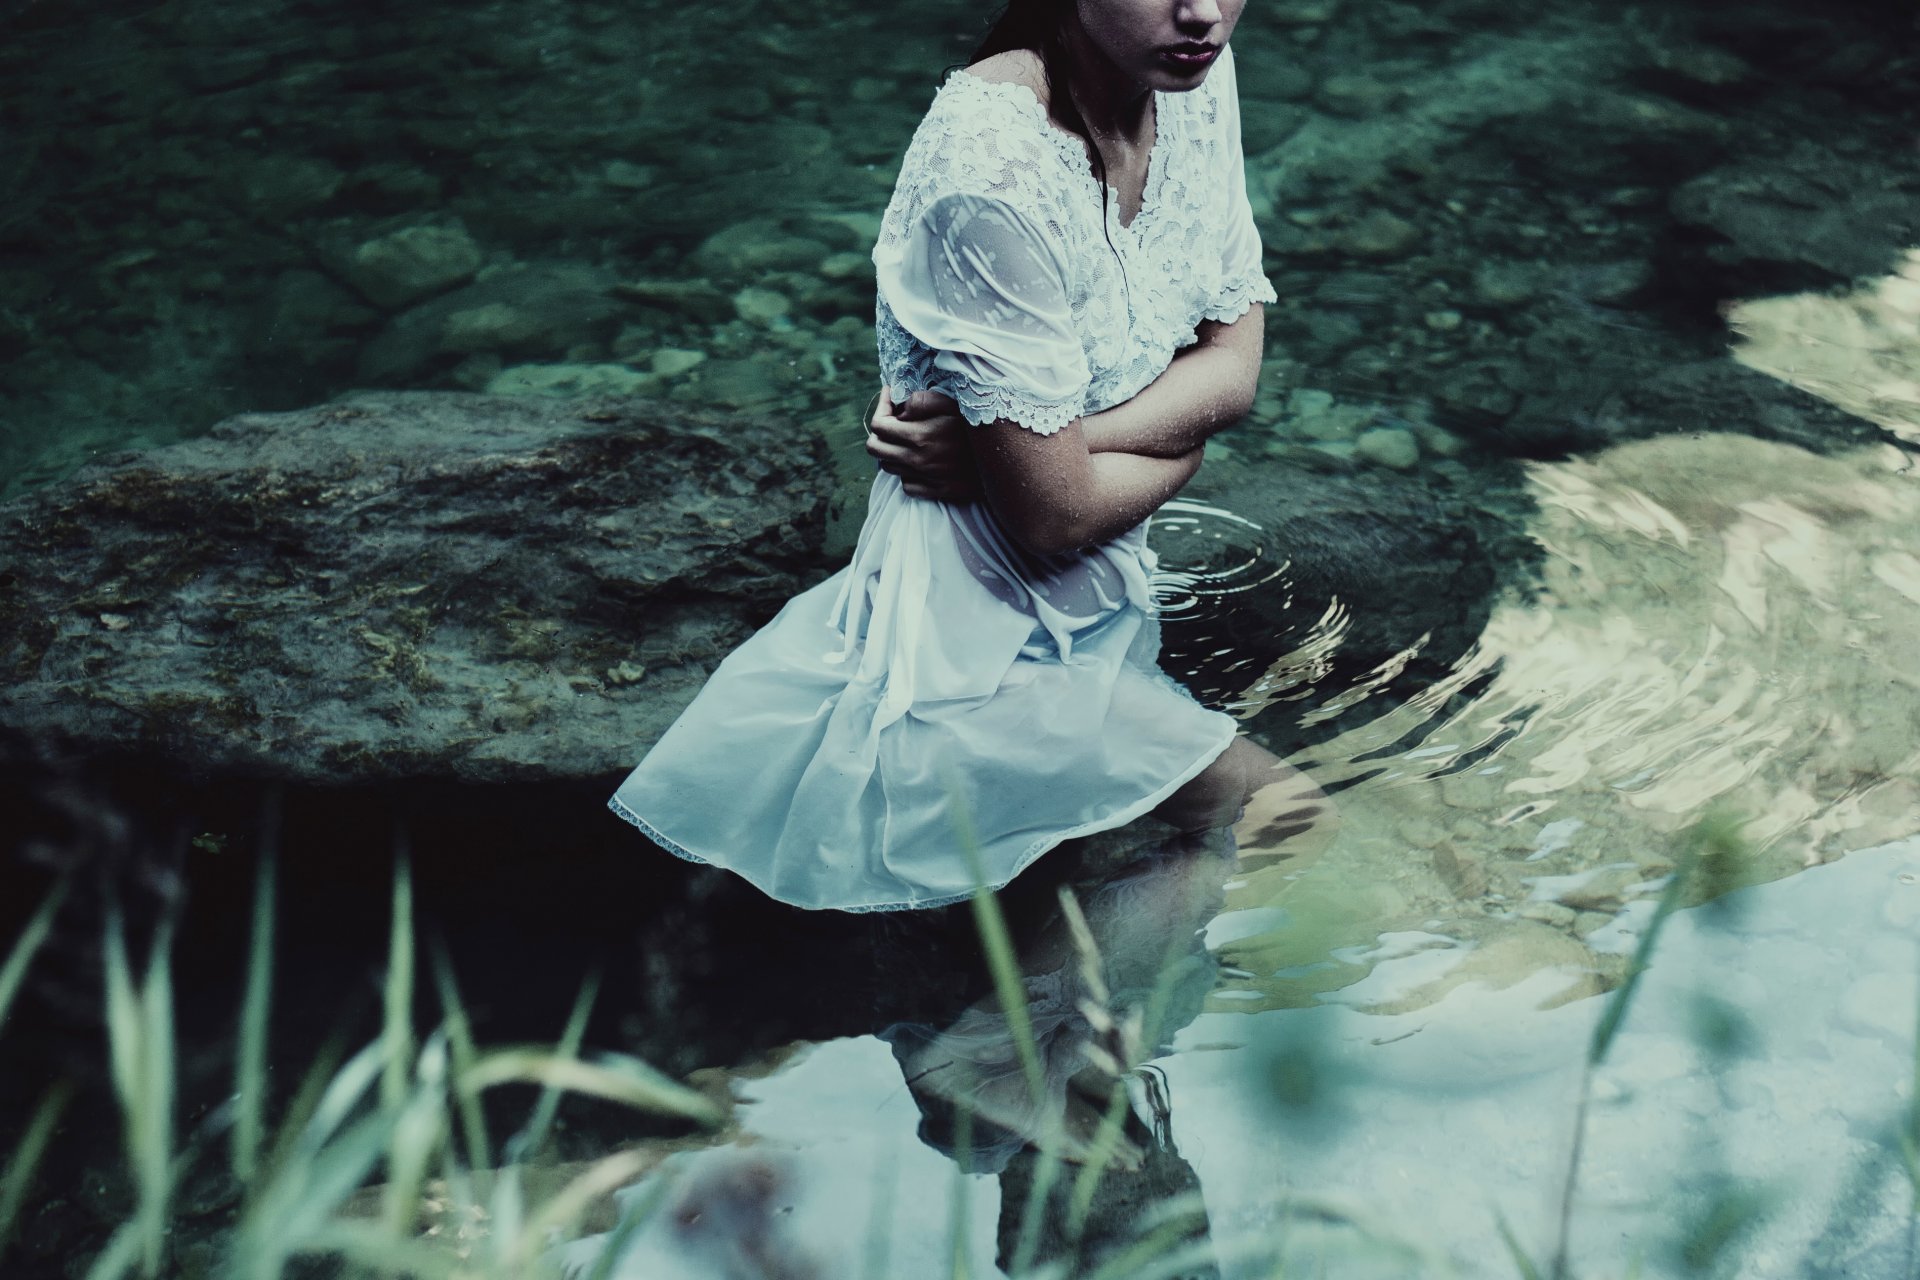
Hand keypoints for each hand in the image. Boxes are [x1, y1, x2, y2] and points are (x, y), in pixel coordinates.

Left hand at [866, 386, 980, 501]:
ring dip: (893, 451)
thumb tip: (903, 408)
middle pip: (876, 449)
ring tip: (908, 439)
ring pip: (889, 467)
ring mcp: (926, 479)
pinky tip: (922, 461)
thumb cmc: (982, 427)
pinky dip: (908, 473)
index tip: (891, 397)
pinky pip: (907, 486)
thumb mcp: (956, 403)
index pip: (878, 426)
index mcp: (919, 436)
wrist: (1008, 461)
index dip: (881, 407)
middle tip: (894, 420)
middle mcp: (917, 461)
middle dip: (880, 431)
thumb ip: (925, 400)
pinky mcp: (937, 492)